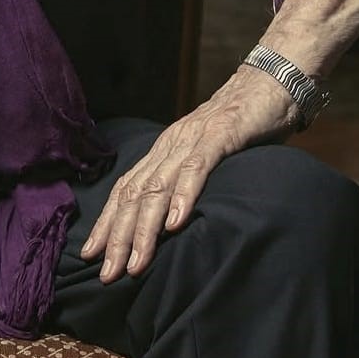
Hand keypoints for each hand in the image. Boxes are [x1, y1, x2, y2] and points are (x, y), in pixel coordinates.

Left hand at [80, 67, 297, 282]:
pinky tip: (174, 223)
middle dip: (118, 237)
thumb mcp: (206, 156)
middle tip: (107, 273)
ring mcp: (192, 139)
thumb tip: (172, 222)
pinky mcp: (220, 135)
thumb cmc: (240, 127)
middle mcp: (169, 145)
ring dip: (145, 229)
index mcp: (163, 151)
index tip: (90, 254)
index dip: (108, 222)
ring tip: (135, 263)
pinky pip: (196, 168)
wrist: (268, 84)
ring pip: (158, 186)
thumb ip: (188, 180)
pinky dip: (183, 196)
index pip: (126, 189)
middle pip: (134, 194)